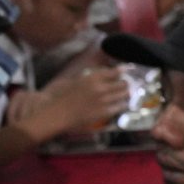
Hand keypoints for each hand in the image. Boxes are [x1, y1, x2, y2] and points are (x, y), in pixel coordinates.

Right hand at [12, 66, 127, 142]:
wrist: (55, 114)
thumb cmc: (58, 97)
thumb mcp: (73, 80)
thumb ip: (87, 78)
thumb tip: (97, 76)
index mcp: (92, 78)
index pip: (114, 71)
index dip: (123, 70)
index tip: (127, 69)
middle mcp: (101, 88)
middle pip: (123, 83)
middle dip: (126, 83)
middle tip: (125, 84)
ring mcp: (104, 101)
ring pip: (125, 95)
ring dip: (126, 94)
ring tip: (126, 94)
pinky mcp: (105, 112)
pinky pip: (120, 107)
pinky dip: (122, 104)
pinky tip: (121, 104)